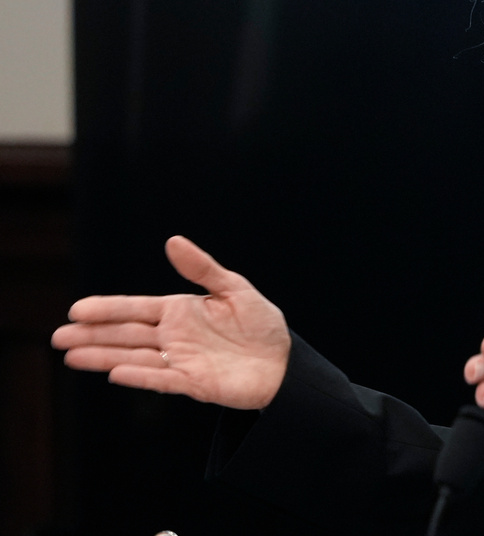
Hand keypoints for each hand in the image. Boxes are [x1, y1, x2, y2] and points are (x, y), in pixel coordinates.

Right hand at [51, 236, 290, 409]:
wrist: (285, 362)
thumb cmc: (262, 324)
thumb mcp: (235, 289)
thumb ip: (203, 268)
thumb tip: (172, 241)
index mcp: (181, 311)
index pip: (137, 308)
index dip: (108, 309)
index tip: (77, 309)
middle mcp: (175, 337)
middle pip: (127, 334)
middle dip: (93, 334)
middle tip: (58, 336)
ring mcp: (181, 361)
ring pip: (134, 358)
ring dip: (104, 356)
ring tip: (72, 356)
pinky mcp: (194, 383)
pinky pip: (162, 379)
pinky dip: (140, 376)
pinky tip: (116, 372)